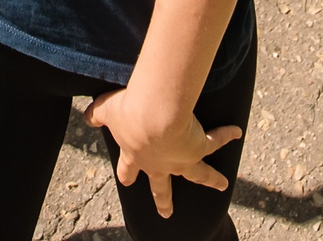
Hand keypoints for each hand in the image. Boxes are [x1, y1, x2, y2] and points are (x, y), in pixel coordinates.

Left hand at [82, 85, 238, 222]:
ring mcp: (181, 159)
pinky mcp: (199, 147)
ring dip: (211, 179)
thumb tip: (86, 115)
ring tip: (222, 184)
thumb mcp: (107, 110)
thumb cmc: (128, 111)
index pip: (129, 170)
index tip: (126, 181)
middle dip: (164, 199)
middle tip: (166, 212)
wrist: (154, 114)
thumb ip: (95, 114)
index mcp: (135, 156)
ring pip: (198, 175)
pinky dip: (226, 135)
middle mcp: (159, 163)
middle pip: (162, 186)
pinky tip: (236, 130)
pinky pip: (216, 142)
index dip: (127, 175)